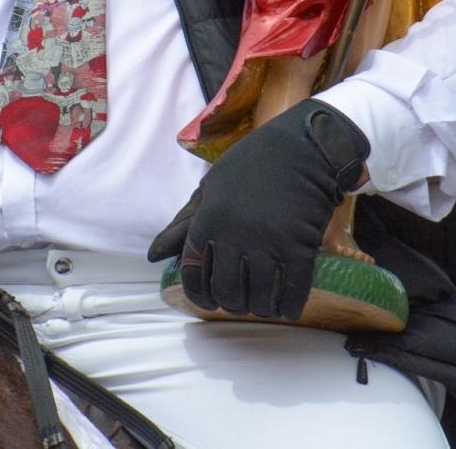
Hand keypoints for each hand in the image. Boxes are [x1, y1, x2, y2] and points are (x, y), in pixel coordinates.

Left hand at [146, 99, 368, 319]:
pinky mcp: (299, 246)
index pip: (193, 274)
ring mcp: (267, 242)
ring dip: (261, 308)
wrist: (301, 147)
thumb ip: (184, 223)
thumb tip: (153, 256)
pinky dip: (289, 306)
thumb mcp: (211, 187)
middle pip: (226, 291)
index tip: (209, 302)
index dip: (200, 295)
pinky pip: (292, 290)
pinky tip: (288, 308)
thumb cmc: (252, 164)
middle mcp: (233, 235)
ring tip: (265, 305)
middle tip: (241, 302)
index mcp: (208, 220)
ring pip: (259, 297)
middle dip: (232, 304)